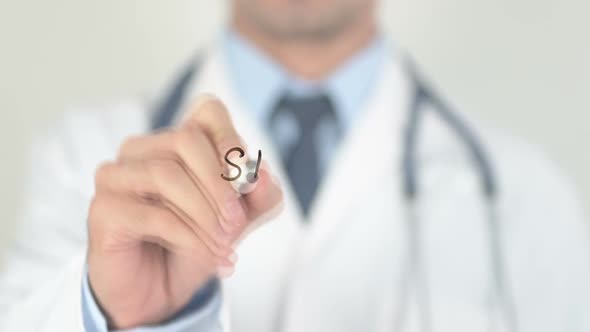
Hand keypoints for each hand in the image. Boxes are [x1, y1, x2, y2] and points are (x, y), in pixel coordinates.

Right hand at [86, 95, 282, 328]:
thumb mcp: (241, 219)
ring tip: (225, 245)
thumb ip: (259, 196)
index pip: (207, 112)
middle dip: (220, 185)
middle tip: (237, 224)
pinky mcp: (103, 209)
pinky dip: (189, 237)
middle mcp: (142, 149)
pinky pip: (153, 214)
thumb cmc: (196, 243)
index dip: (230, 139)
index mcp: (176, 142)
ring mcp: (116, 175)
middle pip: (186, 140)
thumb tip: (262, 175)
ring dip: (205, 215)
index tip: (247, 181)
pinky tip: (208, 255)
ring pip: (167, 174)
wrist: (159, 291)